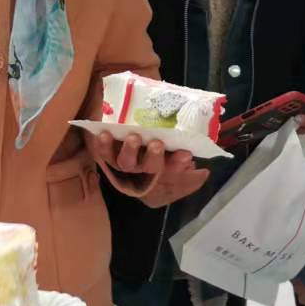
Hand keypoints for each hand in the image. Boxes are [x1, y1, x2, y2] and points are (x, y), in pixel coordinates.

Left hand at [89, 131, 209, 206]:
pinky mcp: (106, 153)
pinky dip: (102, 145)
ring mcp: (123, 162)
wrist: (127, 132)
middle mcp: (141, 169)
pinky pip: (102, 153)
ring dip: (129, 151)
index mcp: (161, 169)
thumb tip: (202, 173)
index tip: (186, 155)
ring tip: (133, 138)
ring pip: (124, 162)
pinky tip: (103, 134)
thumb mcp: (175, 152)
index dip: (177, 164)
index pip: (171, 169)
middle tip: (158, 144)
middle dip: (154, 158)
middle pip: (148, 168)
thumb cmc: (157, 144)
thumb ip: (185, 160)